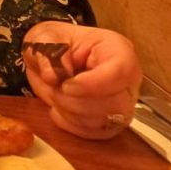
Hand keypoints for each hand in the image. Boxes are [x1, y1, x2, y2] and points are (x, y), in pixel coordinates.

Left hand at [23, 21, 141, 138]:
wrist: (51, 57)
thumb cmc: (55, 42)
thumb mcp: (44, 36)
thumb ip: (47, 50)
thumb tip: (52, 76)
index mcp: (116, 48)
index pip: (121, 71)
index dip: (93, 84)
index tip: (66, 85)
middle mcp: (127, 78)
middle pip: (118, 103)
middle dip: (78, 101)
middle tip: (55, 89)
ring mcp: (123, 102)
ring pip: (109, 122)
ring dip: (73, 113)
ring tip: (55, 95)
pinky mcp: (112, 121)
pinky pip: (98, 133)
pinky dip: (73, 125)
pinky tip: (59, 109)